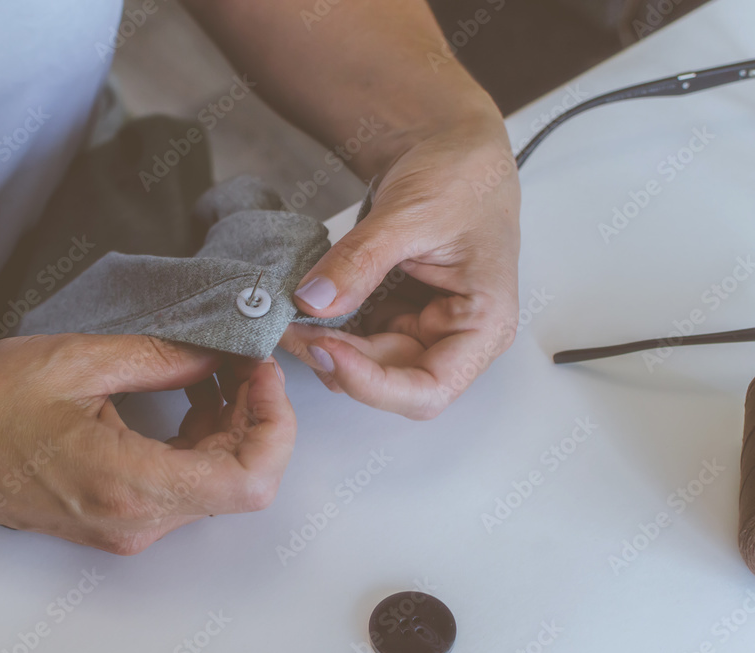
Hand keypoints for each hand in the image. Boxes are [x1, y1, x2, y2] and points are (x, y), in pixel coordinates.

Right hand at [0, 334, 294, 553]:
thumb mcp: (75, 361)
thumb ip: (162, 357)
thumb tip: (218, 351)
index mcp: (128, 485)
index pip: (248, 481)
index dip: (274, 426)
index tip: (261, 371)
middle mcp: (136, 521)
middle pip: (239, 480)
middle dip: (256, 414)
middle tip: (242, 356)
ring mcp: (126, 526)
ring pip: (215, 482)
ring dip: (231, 425)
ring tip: (216, 366)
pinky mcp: (116, 516)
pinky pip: (183, 483)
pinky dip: (201, 439)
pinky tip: (191, 393)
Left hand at [282, 111, 520, 419]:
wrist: (449, 145)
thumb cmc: (460, 175)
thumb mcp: (409, 214)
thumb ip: (360, 261)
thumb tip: (314, 302)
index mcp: (483, 324)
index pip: (429, 389)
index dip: (374, 384)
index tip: (326, 350)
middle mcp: (453, 336)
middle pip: (389, 380)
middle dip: (335, 360)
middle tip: (288, 328)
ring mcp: (419, 325)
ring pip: (363, 363)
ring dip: (323, 347)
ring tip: (286, 316)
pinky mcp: (392, 312)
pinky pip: (353, 335)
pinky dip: (323, 327)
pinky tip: (299, 308)